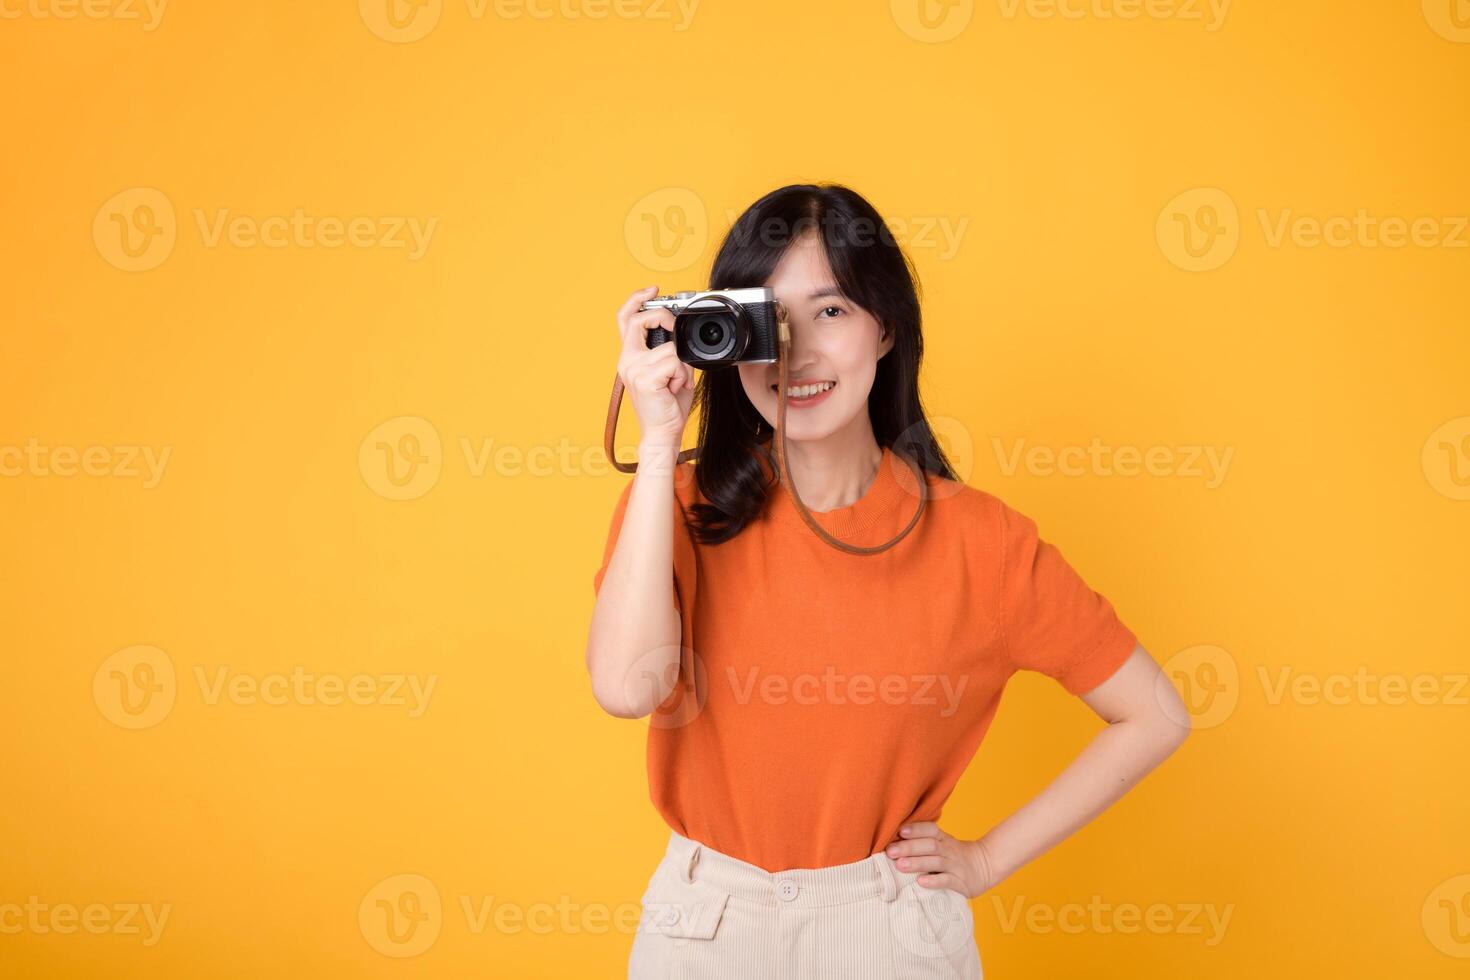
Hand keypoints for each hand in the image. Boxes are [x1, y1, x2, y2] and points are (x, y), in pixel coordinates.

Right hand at [615, 285, 695, 449]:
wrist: (662, 433)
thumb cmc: (666, 405)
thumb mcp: (667, 372)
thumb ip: (668, 351)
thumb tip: (680, 336)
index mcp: (630, 357)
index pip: (625, 319)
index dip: (636, 299)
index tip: (652, 289)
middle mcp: (627, 361)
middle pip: (638, 321)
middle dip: (661, 317)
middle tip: (674, 327)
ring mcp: (634, 369)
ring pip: (670, 348)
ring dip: (683, 365)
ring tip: (678, 381)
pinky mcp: (646, 379)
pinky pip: (675, 362)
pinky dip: (683, 375)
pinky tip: (676, 388)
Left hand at [884, 822, 995, 898]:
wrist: (985, 866)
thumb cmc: (954, 856)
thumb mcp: (943, 844)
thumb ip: (924, 841)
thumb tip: (893, 841)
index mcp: (944, 839)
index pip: (931, 830)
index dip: (917, 829)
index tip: (900, 831)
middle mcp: (949, 850)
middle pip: (930, 845)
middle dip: (909, 847)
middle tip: (890, 851)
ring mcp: (956, 866)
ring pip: (936, 862)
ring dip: (917, 863)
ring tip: (900, 865)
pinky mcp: (961, 883)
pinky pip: (948, 881)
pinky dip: (934, 881)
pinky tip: (921, 882)